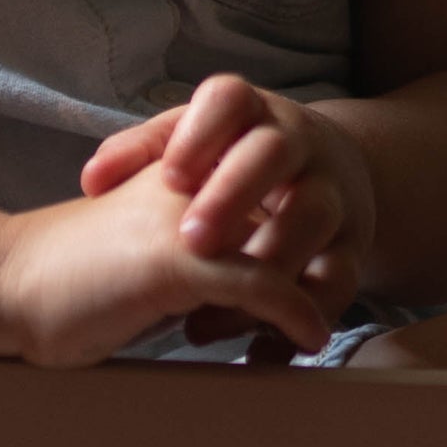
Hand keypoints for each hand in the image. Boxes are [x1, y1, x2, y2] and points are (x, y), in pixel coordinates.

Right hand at [0, 152, 338, 368]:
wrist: (1, 284)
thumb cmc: (64, 278)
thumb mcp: (140, 249)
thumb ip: (189, 245)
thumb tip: (238, 282)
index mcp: (180, 171)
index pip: (270, 183)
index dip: (305, 224)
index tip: (324, 269)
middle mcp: (189, 183)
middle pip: (290, 205)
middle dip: (322, 253)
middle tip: (337, 297)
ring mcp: (184, 217)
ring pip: (285, 241)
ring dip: (317, 286)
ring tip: (327, 322)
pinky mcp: (176, 260)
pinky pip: (262, 283)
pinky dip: (295, 315)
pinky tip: (310, 340)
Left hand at [80, 74, 375, 341]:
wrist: (328, 173)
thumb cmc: (236, 162)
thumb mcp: (194, 144)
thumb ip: (142, 154)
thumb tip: (94, 180)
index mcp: (251, 112)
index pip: (228, 100)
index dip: (199, 134)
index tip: (170, 175)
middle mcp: (298, 143)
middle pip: (273, 154)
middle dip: (233, 195)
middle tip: (193, 241)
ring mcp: (332, 192)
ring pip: (312, 218)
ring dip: (267, 261)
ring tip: (215, 306)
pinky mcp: (352, 247)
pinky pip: (338, 281)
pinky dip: (301, 319)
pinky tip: (259, 347)